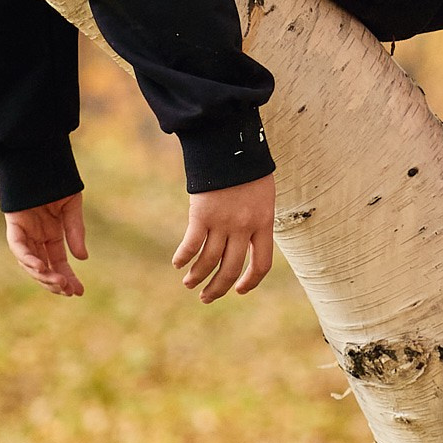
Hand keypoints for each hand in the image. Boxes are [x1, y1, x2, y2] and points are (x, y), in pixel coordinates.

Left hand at [6, 192, 86, 300]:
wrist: (40, 159)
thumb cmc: (56, 182)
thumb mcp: (72, 209)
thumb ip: (75, 232)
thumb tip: (82, 258)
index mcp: (51, 235)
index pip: (58, 263)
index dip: (68, 278)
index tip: (79, 292)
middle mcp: (36, 237)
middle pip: (43, 268)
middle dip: (55, 282)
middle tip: (68, 290)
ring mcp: (24, 232)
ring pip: (29, 263)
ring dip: (42, 275)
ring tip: (57, 281)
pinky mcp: (14, 224)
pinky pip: (18, 247)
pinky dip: (27, 258)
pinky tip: (40, 267)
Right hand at [173, 174, 276, 303]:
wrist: (231, 145)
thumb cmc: (248, 168)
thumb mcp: (264, 195)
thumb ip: (257, 218)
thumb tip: (247, 241)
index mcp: (264, 222)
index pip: (261, 264)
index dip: (250, 282)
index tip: (239, 290)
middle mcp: (244, 227)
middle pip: (230, 268)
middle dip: (218, 288)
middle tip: (207, 298)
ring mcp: (222, 221)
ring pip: (208, 261)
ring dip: (197, 276)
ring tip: (189, 284)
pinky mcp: (201, 214)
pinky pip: (191, 244)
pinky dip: (183, 257)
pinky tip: (177, 263)